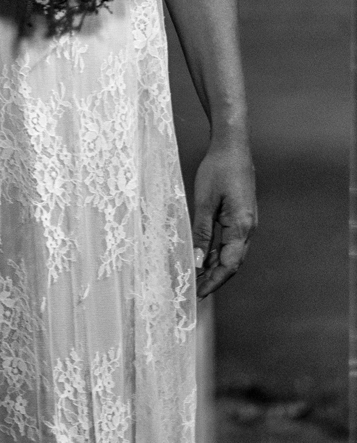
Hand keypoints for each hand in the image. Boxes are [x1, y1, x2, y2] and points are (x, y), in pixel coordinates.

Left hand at [191, 134, 256, 297]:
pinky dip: (218, 253)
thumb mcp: (204, 201)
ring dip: (216, 268)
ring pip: (232, 254)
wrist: (232, 147)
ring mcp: (247, 223)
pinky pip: (231, 242)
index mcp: (241, 226)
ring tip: (196, 280)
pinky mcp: (241, 217)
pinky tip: (205, 258)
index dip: (214, 282)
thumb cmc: (218, 169)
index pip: (229, 265)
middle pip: (232, 263)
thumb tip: (198, 260)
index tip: (198, 295)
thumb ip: (202, 232)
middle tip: (194, 293)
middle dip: (214, 279)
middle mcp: (248, 229)